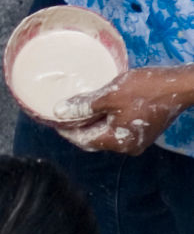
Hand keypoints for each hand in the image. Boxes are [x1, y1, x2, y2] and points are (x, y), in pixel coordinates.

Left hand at [58, 64, 193, 153]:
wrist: (180, 86)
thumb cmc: (146, 89)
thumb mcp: (109, 95)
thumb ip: (83, 106)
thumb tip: (59, 112)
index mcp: (116, 142)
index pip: (82, 140)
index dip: (65, 129)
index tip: (52, 118)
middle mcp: (126, 147)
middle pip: (93, 139)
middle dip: (78, 127)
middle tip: (63, 112)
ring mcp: (137, 141)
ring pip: (106, 134)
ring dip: (92, 122)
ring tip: (79, 107)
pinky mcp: (143, 132)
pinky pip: (117, 129)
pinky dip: (106, 119)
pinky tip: (100, 107)